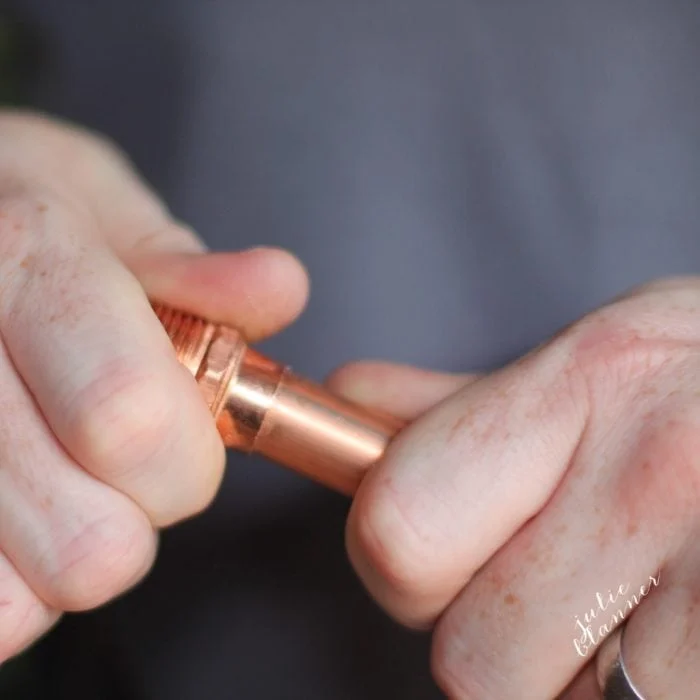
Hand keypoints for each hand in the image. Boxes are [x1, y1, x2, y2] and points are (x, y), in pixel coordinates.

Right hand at [0, 111, 308, 663]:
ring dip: (68, 550)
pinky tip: (16, 507)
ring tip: (55, 473)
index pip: (129, 417)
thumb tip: (280, 288)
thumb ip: (194, 270)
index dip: (186, 458)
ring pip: (24, 596)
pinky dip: (14, 581)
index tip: (191, 438)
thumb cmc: (11, 214)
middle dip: (138, 517)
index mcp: (24, 260)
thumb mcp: (99, 204)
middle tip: (117, 462)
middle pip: (91, 540)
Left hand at [330, 278, 699, 697]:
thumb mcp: (596, 364)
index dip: (407, 561)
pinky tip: (675, 626)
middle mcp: (660, 479)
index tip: (444, 548)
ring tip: (641, 598)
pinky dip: (634, 691)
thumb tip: (347, 395)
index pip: (396, 532)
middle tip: (569, 576)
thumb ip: (457, 403)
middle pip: (471, 659)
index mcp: (590, 383)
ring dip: (575, 676)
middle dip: (497, 633)